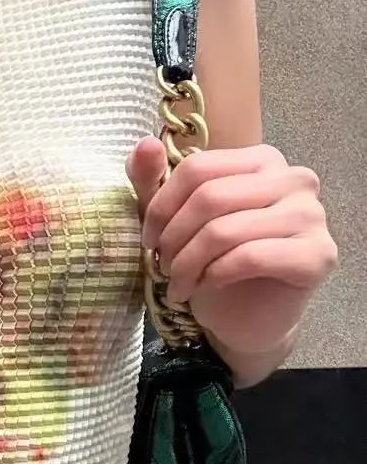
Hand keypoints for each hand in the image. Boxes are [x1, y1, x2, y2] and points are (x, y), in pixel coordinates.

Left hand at [127, 138, 337, 356]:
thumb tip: (145, 143)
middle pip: (210, 197)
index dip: (161, 207)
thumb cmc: (214, 264)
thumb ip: (154, 180)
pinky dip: (215, 275)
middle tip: (162, 268)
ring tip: (178, 285)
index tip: (148, 240)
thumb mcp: (173, 220)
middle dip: (173, 239)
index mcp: (262, 160)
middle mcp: (294, 179)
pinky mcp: (318, 255)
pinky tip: (206, 287)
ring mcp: (311, 215)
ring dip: (188, 264)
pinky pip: (251, 257)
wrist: (246, 319)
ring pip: (226, 230)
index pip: (197, 168)